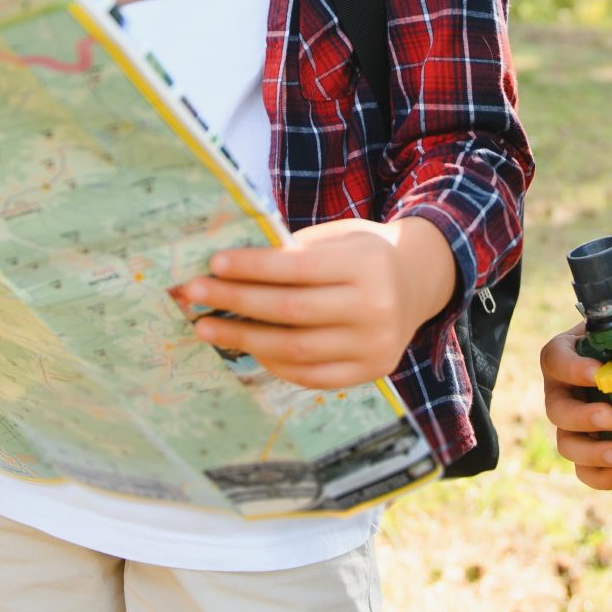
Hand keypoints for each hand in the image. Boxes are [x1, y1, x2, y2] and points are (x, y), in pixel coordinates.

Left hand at [178, 216, 456, 390]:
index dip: (252, 267)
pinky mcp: (369, 371)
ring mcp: (374, 345)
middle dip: (236, 302)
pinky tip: (247, 348)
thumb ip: (294, 251)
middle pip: (290, 310)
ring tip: (207, 328)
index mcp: (366, 264)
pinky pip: (310, 374)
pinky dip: (273, 362)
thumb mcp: (339, 237)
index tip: (213, 263)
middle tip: (193, 295)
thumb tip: (228, 266)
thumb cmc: (364, 253)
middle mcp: (375, 307)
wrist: (418, 282)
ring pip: (295, 348)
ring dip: (243, 339)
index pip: (297, 268)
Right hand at [540, 324, 611, 490]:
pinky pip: (584, 470)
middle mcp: (561, 393)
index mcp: (563, 359)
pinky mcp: (584, 450)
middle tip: (609, 418)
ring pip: (566, 444)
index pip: (556, 359)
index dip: (572, 368)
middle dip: (582, 417)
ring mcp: (570, 425)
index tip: (596, 372)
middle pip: (556, 410)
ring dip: (592, 453)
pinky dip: (603, 476)